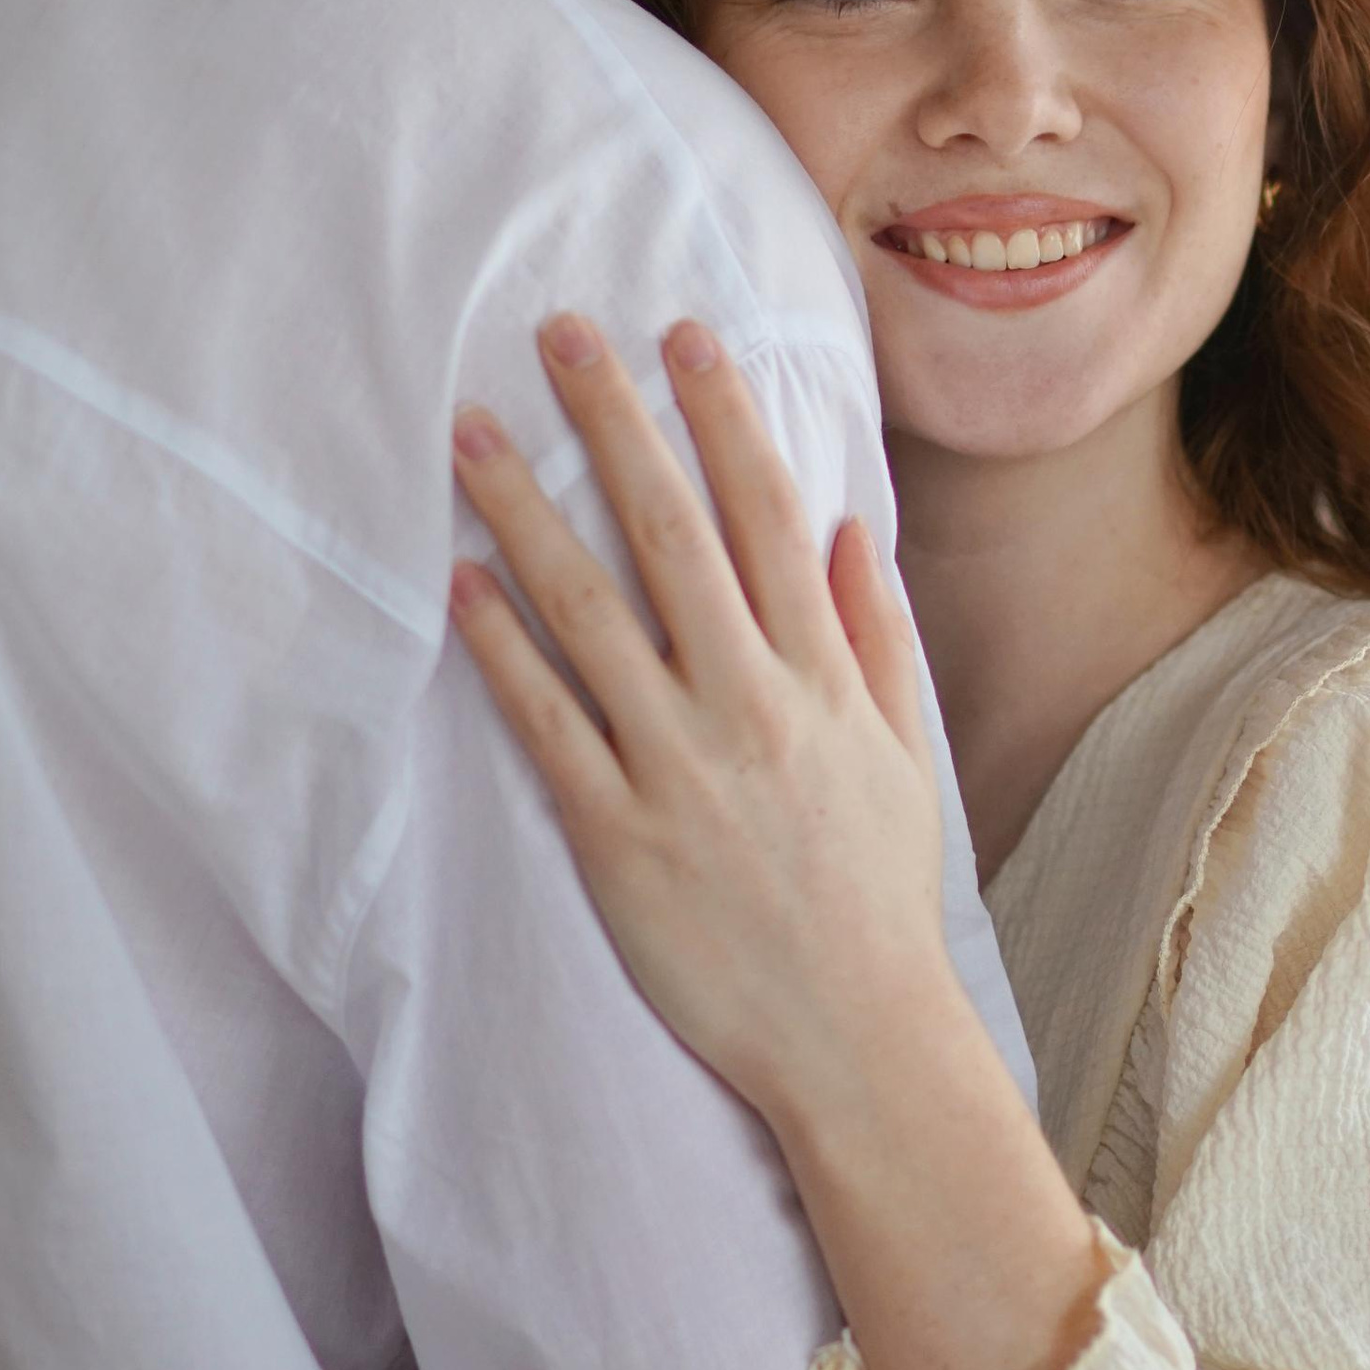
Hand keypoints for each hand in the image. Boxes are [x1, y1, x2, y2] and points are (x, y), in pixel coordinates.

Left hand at [449, 313, 960, 1129]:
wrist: (853, 1038)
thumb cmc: (878, 898)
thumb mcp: (906, 756)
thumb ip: (876, 638)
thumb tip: (845, 530)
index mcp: (820, 677)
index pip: (766, 513)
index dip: (724, 416)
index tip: (684, 336)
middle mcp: (746, 702)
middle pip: (667, 532)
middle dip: (614, 421)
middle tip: (558, 331)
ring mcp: (675, 765)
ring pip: (587, 610)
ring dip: (523, 510)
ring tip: (473, 432)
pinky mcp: (613, 833)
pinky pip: (545, 721)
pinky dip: (502, 647)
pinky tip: (462, 581)